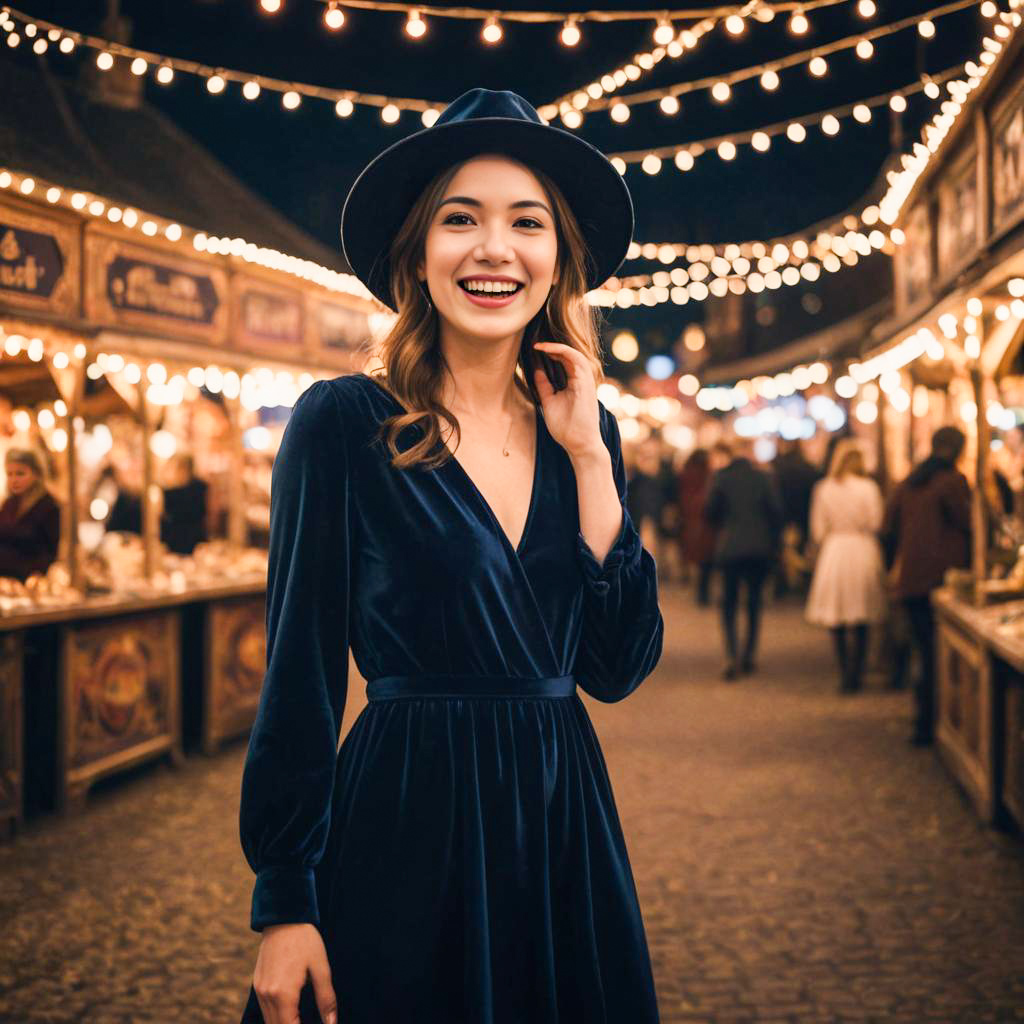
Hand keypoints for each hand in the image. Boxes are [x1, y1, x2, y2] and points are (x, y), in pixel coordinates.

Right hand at [253, 922, 337, 1023]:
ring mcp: (259, 990)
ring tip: (301, 1020)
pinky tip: (290, 1014)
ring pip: (268, 1021)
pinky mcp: (257, 984)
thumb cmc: (305, 940)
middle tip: (310, 1022)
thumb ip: (326, 998)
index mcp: (283, 994)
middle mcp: (267, 996)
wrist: (283, 917)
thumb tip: (332, 1023)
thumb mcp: (321, 968)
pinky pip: (264, 1010)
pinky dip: (276, 1017)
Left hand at [532, 341, 604, 461]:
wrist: (578, 444)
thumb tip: (536, 370)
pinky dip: (563, 352)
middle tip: (535, 343)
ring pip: (575, 354)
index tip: (535, 349)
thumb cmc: (566, 427)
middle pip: (570, 355)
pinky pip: (577, 360)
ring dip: (557, 347)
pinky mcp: (586, 384)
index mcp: (575, 383)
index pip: (565, 361)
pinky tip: (549, 350)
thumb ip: (544, 386)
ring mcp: (586, 381)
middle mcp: (582, 380)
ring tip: (540, 346)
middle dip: (553, 346)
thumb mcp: (549, 402)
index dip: (551, 353)